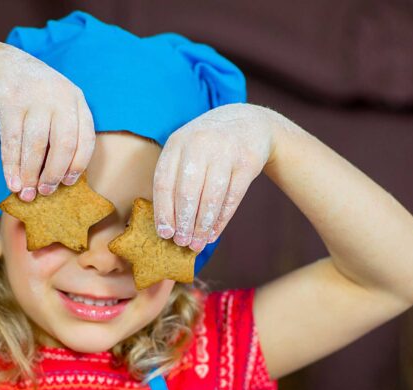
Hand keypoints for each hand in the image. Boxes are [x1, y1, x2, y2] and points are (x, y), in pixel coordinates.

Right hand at [0, 42, 94, 201]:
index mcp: (76, 99)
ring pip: (36, 145)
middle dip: (54, 174)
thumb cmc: (30, 95)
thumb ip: (63, 130)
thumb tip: (61, 177)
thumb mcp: (55, 103)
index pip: (86, 138)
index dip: (78, 165)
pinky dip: (11, 166)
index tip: (67, 183)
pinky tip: (12, 182)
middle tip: (45, 192)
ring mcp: (34, 97)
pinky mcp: (9, 101)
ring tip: (26, 193)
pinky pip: (12, 141)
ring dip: (30, 174)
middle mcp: (59, 96)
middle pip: (64, 144)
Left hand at [153, 103, 275, 251]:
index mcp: (177, 142)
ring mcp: (225, 151)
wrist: (248, 123)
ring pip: (211, 197)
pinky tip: (213, 233)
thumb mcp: (186, 151)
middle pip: (188, 191)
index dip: (164, 211)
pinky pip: (232, 197)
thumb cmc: (208, 147)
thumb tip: (168, 226)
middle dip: (184, 222)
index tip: (164, 233)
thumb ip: (175, 180)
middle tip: (181, 243)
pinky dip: (221, 219)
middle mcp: (199, 144)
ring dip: (203, 225)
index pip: (165, 182)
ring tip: (197, 243)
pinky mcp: (247, 161)